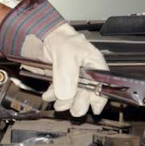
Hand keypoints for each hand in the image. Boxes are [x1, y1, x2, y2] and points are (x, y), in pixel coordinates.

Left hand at [0, 0, 107, 116]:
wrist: (42, 36)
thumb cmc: (61, 39)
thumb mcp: (67, 55)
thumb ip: (68, 75)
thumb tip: (66, 96)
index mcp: (95, 65)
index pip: (102, 86)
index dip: (99, 98)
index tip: (94, 109)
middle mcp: (86, 74)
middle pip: (87, 95)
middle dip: (79, 103)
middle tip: (73, 109)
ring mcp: (73, 78)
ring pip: (72, 97)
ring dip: (64, 102)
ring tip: (57, 103)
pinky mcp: (60, 81)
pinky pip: (59, 93)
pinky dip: (54, 97)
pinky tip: (49, 95)